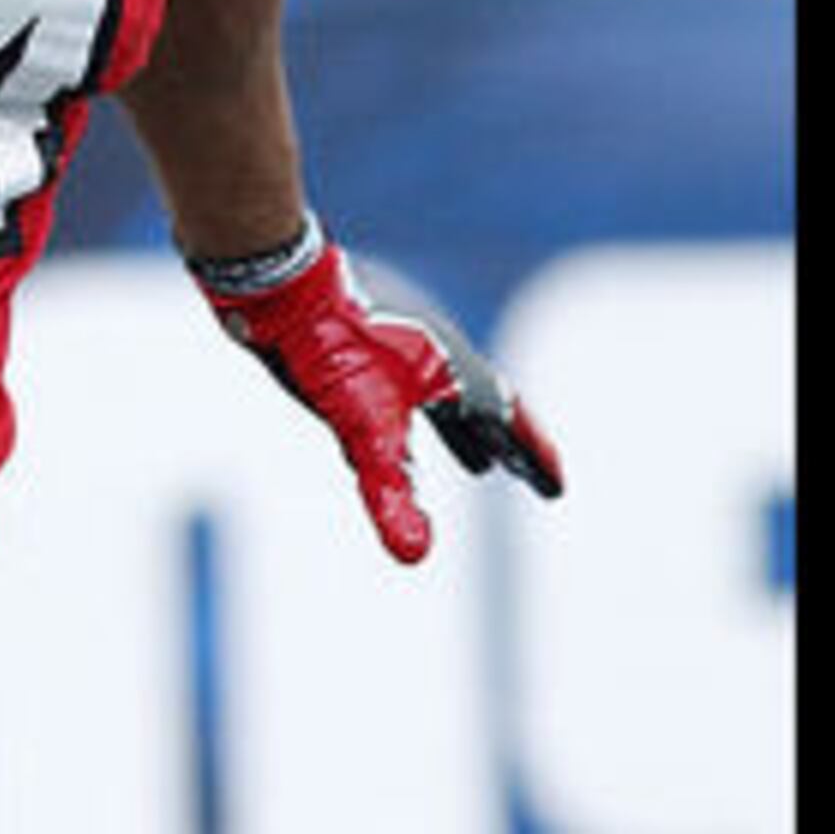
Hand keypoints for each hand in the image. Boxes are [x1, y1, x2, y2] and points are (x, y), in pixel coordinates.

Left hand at [199, 223, 563, 564]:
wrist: (278, 278)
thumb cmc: (329, 345)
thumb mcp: (363, 428)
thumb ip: (391, 491)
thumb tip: (413, 555)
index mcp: (450, 369)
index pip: (506, 419)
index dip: (531, 455)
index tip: (556, 487)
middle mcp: (433, 351)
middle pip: (482, 407)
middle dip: (505, 446)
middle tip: (525, 476)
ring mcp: (396, 340)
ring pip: (444, 394)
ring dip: (464, 430)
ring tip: (476, 460)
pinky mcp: (360, 335)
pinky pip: (406, 379)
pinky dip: (420, 408)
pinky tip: (397, 414)